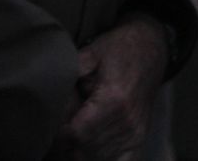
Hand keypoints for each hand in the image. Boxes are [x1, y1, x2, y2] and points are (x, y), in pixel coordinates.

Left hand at [51, 14, 168, 160]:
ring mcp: (136, 132)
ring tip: (67, 135)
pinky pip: (118, 160)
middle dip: (66, 142)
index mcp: (114, 100)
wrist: (150, 50)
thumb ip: (71, 73)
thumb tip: (53, 94)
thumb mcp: (91, 52)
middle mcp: (128, 121)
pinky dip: (99, 156)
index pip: (78, 133)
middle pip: (86, 148)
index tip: (47, 126)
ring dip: (80, 150)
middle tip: (53, 130)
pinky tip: (86, 148)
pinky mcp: (139, 137)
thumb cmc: (119, 48)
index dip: (58, 134)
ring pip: (98, 156)